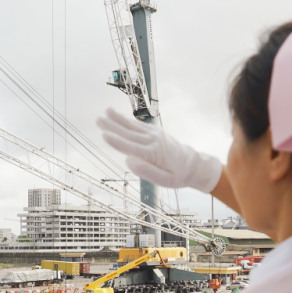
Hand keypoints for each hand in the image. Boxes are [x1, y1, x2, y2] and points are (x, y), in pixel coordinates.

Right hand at [96, 107, 222, 193]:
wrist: (193, 164)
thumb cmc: (177, 175)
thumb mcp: (165, 180)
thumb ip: (147, 172)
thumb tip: (128, 161)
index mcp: (153, 154)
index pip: (132, 148)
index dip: (117, 142)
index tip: (105, 135)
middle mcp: (153, 141)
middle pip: (129, 133)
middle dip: (113, 126)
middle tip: (98, 119)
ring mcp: (155, 134)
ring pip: (133, 126)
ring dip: (118, 119)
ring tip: (106, 111)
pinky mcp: (156, 131)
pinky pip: (139, 125)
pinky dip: (128, 120)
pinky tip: (118, 116)